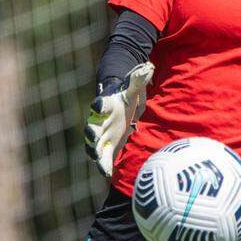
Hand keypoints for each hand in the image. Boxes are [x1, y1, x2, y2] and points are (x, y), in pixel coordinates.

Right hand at [83, 62, 154, 176]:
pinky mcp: (105, 146)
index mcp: (105, 105)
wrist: (118, 108)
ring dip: (93, 151)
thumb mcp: (132, 89)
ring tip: (96, 158)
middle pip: (91, 127)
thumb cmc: (124, 98)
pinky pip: (102, 157)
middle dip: (91, 133)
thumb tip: (150, 66)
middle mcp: (99, 120)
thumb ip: (139, 80)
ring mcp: (100, 134)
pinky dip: (103, 165)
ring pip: (92, 144)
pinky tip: (107, 174)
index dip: (98, 106)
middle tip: (94, 138)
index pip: (100, 104)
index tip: (98, 107)